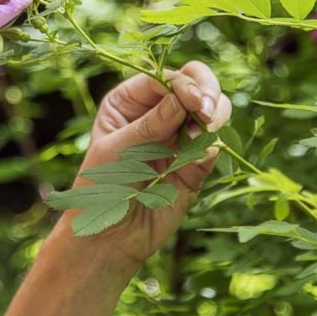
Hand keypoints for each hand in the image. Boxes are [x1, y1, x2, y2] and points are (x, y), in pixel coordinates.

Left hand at [60, 60, 232, 266]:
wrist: (110, 237)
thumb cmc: (101, 188)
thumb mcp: (119, 150)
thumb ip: (152, 124)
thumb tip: (185, 98)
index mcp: (130, 102)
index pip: (165, 78)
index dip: (184, 84)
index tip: (193, 101)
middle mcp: (158, 113)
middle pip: (197, 85)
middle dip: (208, 93)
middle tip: (208, 114)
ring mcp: (179, 137)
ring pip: (213, 110)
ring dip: (215, 117)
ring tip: (204, 132)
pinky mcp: (196, 164)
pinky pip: (214, 146)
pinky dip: (211, 148)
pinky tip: (196, 161)